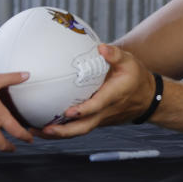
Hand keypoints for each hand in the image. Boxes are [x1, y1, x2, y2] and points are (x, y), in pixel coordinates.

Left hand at [39, 43, 154, 138]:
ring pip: (79, 130)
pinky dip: (63, 129)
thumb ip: (115, 54)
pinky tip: (45, 125)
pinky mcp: (96, 120)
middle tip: (43, 130)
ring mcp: (100, 119)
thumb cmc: (135, 77)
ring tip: (36, 132)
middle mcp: (105, 112)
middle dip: (63, 132)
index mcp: (112, 97)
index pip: (97, 106)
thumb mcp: (129, 62)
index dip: (83, 111)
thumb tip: (100, 47)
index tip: (68, 112)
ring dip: (58, 134)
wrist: (147, 98)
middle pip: (83, 127)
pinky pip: (79, 127)